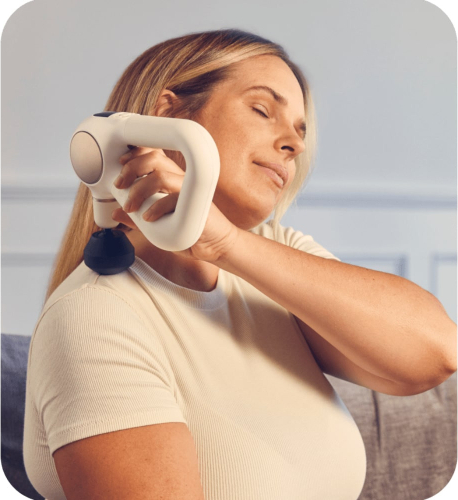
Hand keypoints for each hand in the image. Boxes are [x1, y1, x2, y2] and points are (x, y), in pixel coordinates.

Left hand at [111, 146, 238, 262]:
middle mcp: (181, 179)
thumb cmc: (189, 231)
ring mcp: (190, 190)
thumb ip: (137, 218)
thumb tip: (116, 212)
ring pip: (161, 176)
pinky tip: (149, 218)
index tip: (121, 165)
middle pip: (155, 159)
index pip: (154, 154)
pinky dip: (156, 208)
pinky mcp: (196, 204)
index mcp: (172, 178)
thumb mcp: (157, 225)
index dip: (135, 154)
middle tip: (119, 186)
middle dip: (131, 169)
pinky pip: (173, 198)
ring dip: (139, 190)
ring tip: (131, 208)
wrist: (215, 245)